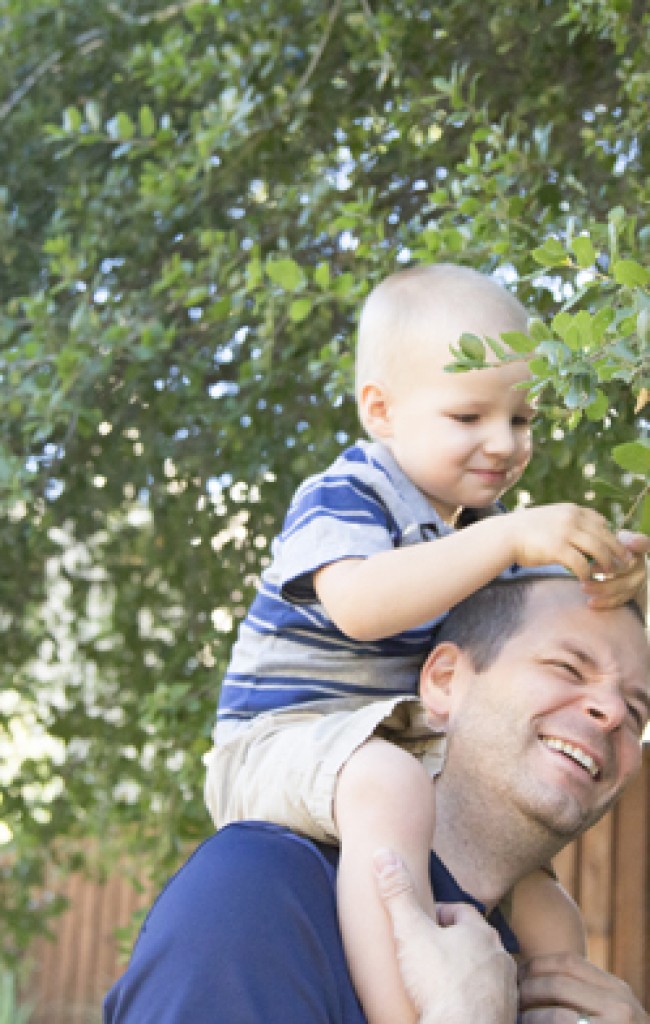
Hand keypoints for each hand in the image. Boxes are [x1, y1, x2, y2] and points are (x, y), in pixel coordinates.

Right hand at [374, 848, 516, 1023]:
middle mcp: (500, 956)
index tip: (421, 925)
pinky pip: (488, 998)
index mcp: (480, 932)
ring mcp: (506, 988)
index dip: (438, 915)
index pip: (460, 911)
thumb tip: (383, 854)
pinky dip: (473, 997)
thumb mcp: (410, 932)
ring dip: (465, 971)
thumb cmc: (439, 983)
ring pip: (484, 970)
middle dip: (452, 943)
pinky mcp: (505, 1015)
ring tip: (441, 980)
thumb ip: (397, 894)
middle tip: (428, 951)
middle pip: (474, 940)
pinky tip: (454, 1004)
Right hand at [508, 505, 633, 580]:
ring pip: (598, 550)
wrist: (505, 536)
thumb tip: (587, 533)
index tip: (615, 548)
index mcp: (571, 509)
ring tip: (608, 573)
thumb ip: (569, 521)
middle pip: (605, 535)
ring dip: (606, 563)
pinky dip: (587, 573)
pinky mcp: (557, 548)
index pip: (601, 521)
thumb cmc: (526, 530)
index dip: (611, 535)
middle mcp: (571, 518)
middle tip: (623, 564)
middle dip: (617, 551)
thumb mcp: (551, 517)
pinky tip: (587, 579)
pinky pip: (581, 564)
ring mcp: (565, 532)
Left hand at [519, 952, 648, 1022]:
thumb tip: (532, 976)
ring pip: (556, 1016)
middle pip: (557, 984)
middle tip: (510, 998)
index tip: (518, 973)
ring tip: (516, 1019)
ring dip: (529, 1016)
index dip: (537, 964)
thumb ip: (586, 993)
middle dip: (526, 989)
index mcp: (618, 991)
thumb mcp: (613, 1011)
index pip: (569, 962)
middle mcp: (620, 1007)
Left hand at [581, 529, 648, 611]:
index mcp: (638, 547)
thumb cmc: (606, 546)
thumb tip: (628, 541)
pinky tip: (590, 602)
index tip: (630, 543)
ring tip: (583, 587)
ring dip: (602, 588)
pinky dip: (604, 602)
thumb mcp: (607, 538)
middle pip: (627, 569)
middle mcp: (640, 564)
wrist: (609, 562)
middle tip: (588, 571)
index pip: (644, 543)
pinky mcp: (628, 594)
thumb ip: (611, 537)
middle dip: (608, 570)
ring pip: (622, 587)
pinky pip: (618, 600)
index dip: (638, 543)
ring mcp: (637, 581)